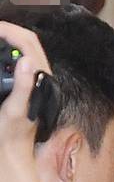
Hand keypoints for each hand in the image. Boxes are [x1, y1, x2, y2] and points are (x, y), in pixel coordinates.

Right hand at [0, 22, 51, 152]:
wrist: (12, 150)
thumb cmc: (12, 133)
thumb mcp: (15, 111)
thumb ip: (23, 87)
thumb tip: (26, 61)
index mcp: (39, 79)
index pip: (29, 43)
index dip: (11, 30)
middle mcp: (39, 77)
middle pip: (27, 43)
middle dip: (8, 32)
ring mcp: (32, 81)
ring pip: (23, 50)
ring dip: (7, 41)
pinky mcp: (25, 86)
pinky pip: (18, 62)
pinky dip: (6, 53)